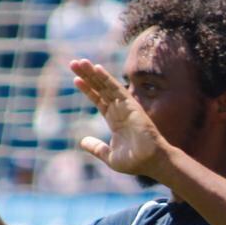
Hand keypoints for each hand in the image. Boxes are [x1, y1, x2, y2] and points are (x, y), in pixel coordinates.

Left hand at [69, 59, 169, 178]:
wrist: (151, 162)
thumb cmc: (135, 162)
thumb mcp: (109, 156)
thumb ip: (96, 148)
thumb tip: (82, 141)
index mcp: (115, 121)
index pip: (99, 100)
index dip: (88, 90)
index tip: (76, 79)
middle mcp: (120, 111)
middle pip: (100, 89)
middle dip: (87, 76)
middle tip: (74, 63)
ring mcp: (126, 107)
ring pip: (106, 86)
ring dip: (93, 73)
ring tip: (79, 62)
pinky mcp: (131, 105)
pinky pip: (117, 89)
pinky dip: (106, 78)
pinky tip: (96, 68)